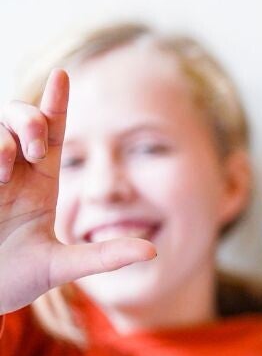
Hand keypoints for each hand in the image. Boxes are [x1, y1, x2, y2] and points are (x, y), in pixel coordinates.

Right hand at [0, 69, 155, 314]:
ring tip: (4, 167)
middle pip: (21, 119)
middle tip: (31, 148)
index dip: (56, 102)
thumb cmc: (13, 281)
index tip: (62, 75)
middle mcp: (13, 171)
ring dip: (2, 139)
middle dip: (27, 119)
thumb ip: (104, 256)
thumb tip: (152, 250)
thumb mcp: (61, 267)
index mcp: (40, 182)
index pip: (50, 132)